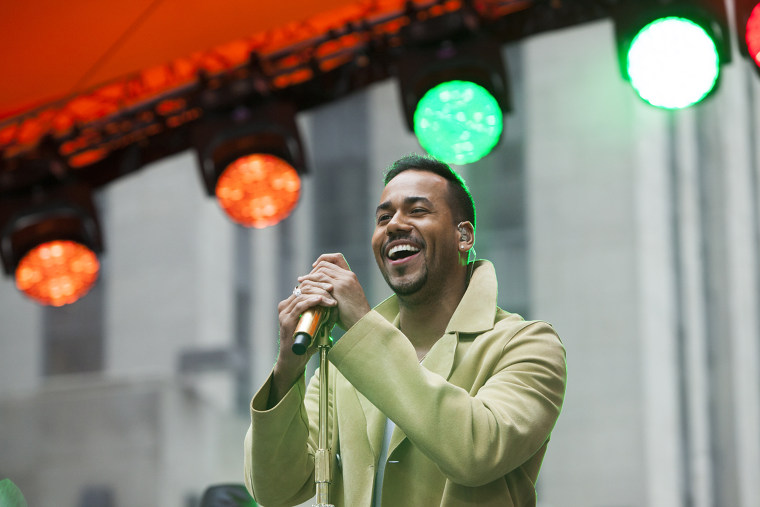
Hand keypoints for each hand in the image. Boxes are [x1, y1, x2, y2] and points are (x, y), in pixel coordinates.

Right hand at [269, 280, 336, 406]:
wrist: (296, 360)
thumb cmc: (308, 343)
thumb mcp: (318, 325)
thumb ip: (325, 315)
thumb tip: (338, 305)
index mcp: (292, 304)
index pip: (305, 286)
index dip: (319, 283)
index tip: (332, 285)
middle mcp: (286, 306)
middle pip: (304, 287)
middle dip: (320, 286)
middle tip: (333, 289)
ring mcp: (285, 313)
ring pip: (302, 294)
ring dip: (319, 294)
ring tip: (331, 299)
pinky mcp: (286, 320)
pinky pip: (299, 306)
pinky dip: (311, 301)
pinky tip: (320, 300)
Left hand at [298, 253, 370, 330]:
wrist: (362, 322)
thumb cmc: (353, 316)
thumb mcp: (346, 299)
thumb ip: (336, 292)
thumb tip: (321, 292)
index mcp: (351, 277)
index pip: (337, 258)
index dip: (324, 259)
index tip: (314, 267)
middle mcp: (348, 275)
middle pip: (326, 263)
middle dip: (313, 269)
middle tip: (305, 278)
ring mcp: (344, 280)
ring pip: (322, 269)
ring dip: (310, 275)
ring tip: (301, 281)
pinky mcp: (339, 287)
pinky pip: (321, 278)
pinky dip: (311, 280)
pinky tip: (304, 286)